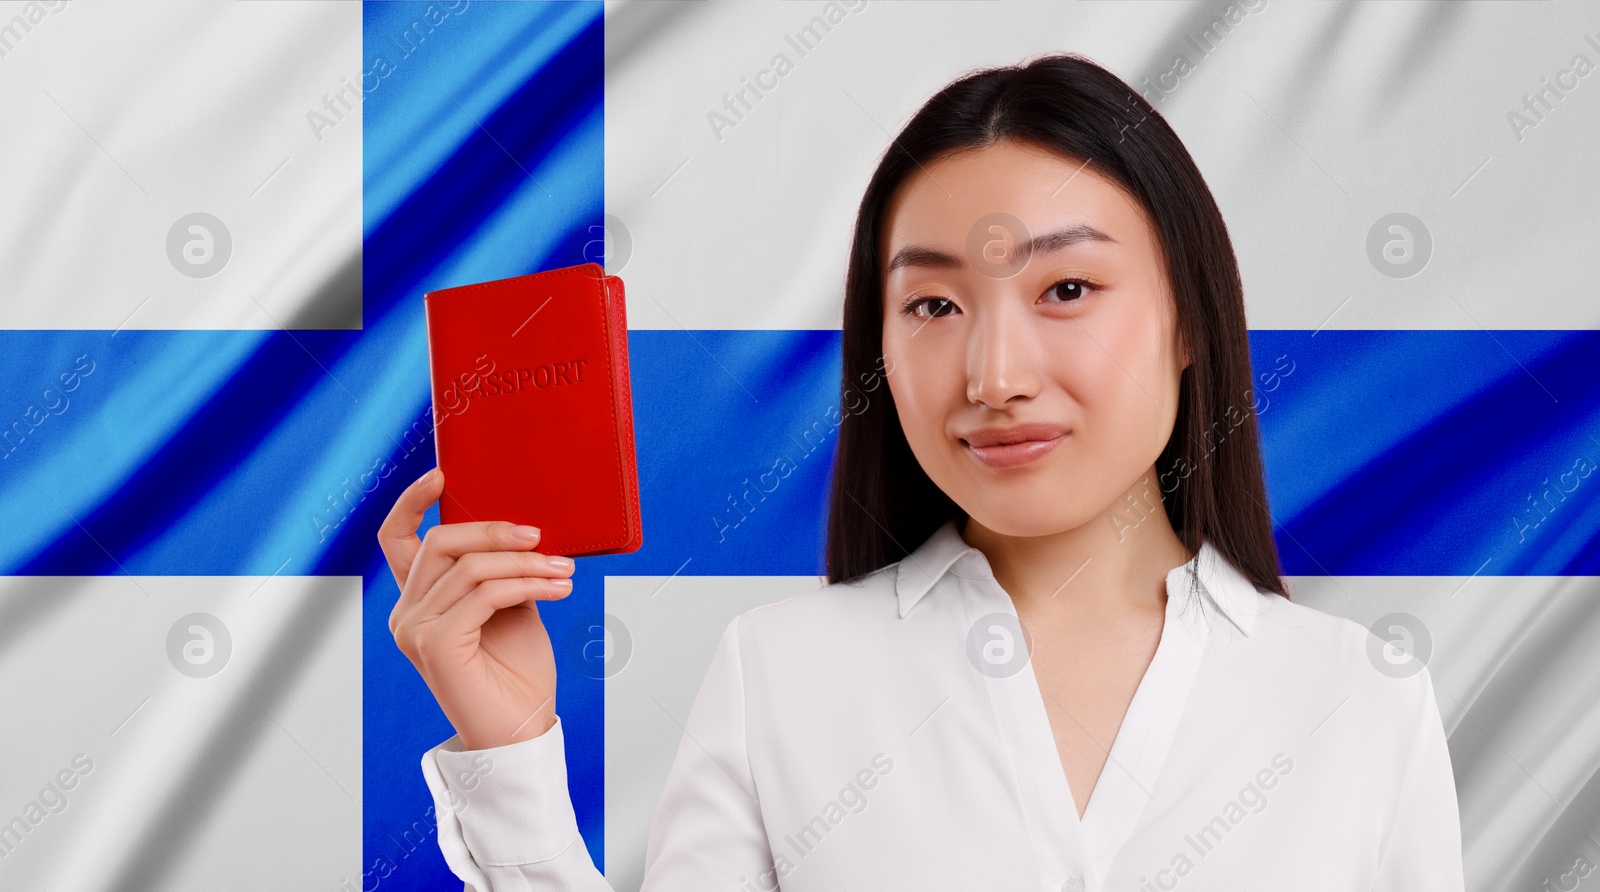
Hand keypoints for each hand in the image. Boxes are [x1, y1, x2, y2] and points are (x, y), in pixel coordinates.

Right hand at [380, 468, 574, 749]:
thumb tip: (520, 528)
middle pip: (441, 542)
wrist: (522, 730)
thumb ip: (500, 572)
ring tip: (564, 571)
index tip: (443, 475)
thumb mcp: (510, 608)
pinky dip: (527, 584)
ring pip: (470, 568)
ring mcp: (415, 631)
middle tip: (542, 538)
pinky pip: (485, 594)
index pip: (396, 540)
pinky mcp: (436, 645)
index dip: (412, 502)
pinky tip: (558, 589)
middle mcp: (406, 614)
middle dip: (496, 531)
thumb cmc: (516, 673)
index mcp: (417, 602)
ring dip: (526, 563)